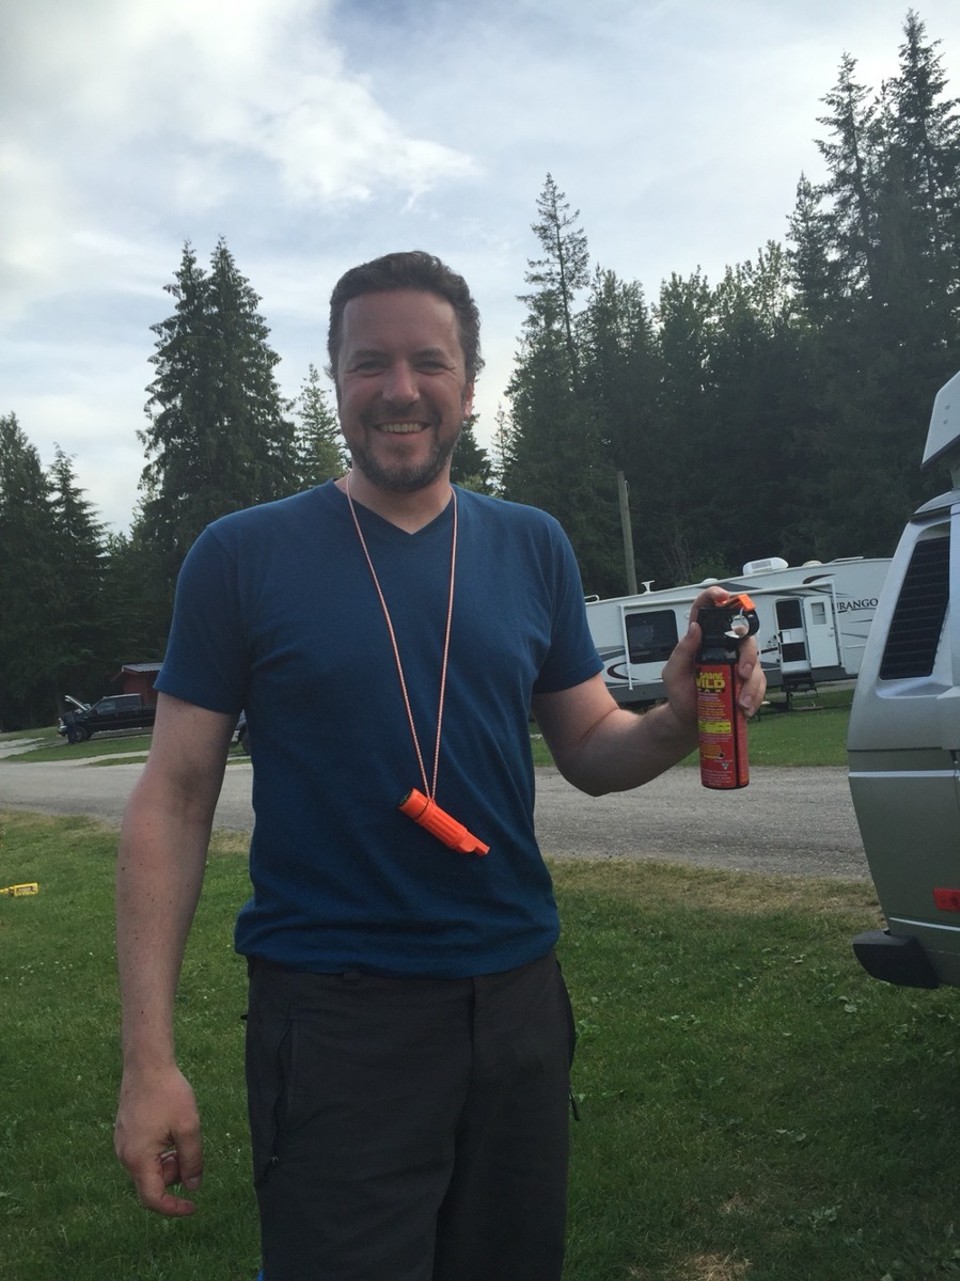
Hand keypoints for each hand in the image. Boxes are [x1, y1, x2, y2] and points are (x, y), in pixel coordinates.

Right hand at [114, 1064, 202, 1216]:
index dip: (174, 1207)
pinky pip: (142, 1154)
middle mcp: (124, 1156)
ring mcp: (121, 1144)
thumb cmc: (169, 1094)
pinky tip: (169, 1129)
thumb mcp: (188, 1128)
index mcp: (138, 1159)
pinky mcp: (124, 1133)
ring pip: (148, 1168)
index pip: (153, 1198)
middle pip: (152, 1183)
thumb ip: (192, 1160)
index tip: (194, 1206)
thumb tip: (194, 1186)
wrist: (146, 1065)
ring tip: (181, 1135)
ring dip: (168, 1162)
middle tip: (190, 1151)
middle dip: (175, 1175)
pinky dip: (159, 1152)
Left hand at [662, 586, 766, 725]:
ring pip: (755, 663)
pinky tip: (745, 706)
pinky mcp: (746, 682)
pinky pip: (759, 683)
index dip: (716, 598)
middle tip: (741, 673)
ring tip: (740, 701)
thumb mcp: (673, 673)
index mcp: (702, 641)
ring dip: (751, 684)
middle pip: (744, 637)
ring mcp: (736, 664)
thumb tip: (694, 628)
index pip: (708, 612)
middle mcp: (722, 648)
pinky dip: (755, 696)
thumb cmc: (680, 693)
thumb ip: (681, 651)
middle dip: (748, 656)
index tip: (723, 596)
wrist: (688, 719)